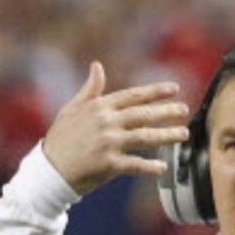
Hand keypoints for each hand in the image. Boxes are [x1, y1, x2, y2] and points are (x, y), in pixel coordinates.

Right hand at [39, 63, 191, 196]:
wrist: (49, 169)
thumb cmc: (61, 139)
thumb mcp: (72, 109)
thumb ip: (90, 89)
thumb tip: (97, 65)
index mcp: (99, 107)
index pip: (134, 96)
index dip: (155, 91)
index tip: (174, 88)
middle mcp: (106, 122)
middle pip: (144, 114)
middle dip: (167, 112)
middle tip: (185, 111)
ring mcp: (109, 143)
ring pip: (145, 137)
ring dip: (167, 136)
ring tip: (183, 135)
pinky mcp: (109, 164)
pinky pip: (135, 164)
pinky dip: (150, 167)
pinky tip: (163, 167)